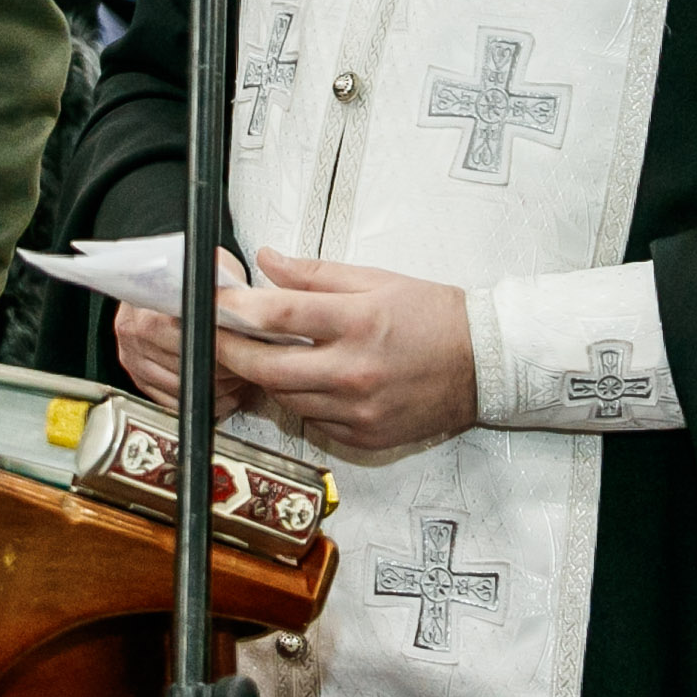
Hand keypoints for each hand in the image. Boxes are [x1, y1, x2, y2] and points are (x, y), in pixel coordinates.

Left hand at [208, 252, 478, 464]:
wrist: (485, 364)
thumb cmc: (435, 317)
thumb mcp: (376, 279)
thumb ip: (314, 274)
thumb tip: (267, 260)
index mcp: (359, 322)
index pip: (278, 315)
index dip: (235, 309)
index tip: (211, 304)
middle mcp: (356, 371)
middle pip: (268, 366)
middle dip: (231, 351)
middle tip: (213, 338)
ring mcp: (359, 410)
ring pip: (286, 397)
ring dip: (268, 376)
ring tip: (266, 353)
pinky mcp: (364, 436)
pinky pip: (313, 421)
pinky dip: (303, 400)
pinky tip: (310, 381)